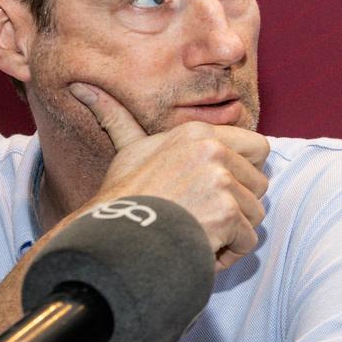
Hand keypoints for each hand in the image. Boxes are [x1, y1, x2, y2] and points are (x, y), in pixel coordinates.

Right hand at [72, 82, 269, 270]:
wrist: (114, 239)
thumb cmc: (123, 199)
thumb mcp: (128, 151)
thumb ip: (120, 120)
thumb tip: (82, 87)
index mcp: (199, 133)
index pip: (259, 148)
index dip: (246, 172)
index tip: (222, 188)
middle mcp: (213, 151)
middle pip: (260, 183)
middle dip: (238, 205)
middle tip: (204, 214)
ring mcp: (221, 181)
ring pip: (254, 213)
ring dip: (231, 232)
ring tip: (196, 231)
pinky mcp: (226, 212)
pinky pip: (247, 240)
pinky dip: (227, 253)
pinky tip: (199, 248)